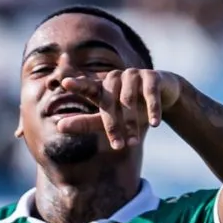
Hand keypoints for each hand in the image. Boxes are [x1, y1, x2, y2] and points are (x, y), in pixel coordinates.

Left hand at [57, 68, 183, 151]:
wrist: (163, 95)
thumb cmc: (130, 109)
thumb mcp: (108, 118)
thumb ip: (86, 122)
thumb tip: (58, 126)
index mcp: (102, 87)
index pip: (87, 87)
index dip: (77, 84)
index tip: (64, 83)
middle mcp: (115, 78)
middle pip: (109, 102)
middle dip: (113, 126)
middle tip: (117, 147)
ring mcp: (133, 75)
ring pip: (129, 101)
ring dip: (132, 123)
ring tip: (134, 142)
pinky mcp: (152, 76)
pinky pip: (150, 93)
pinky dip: (153, 109)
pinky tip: (154, 124)